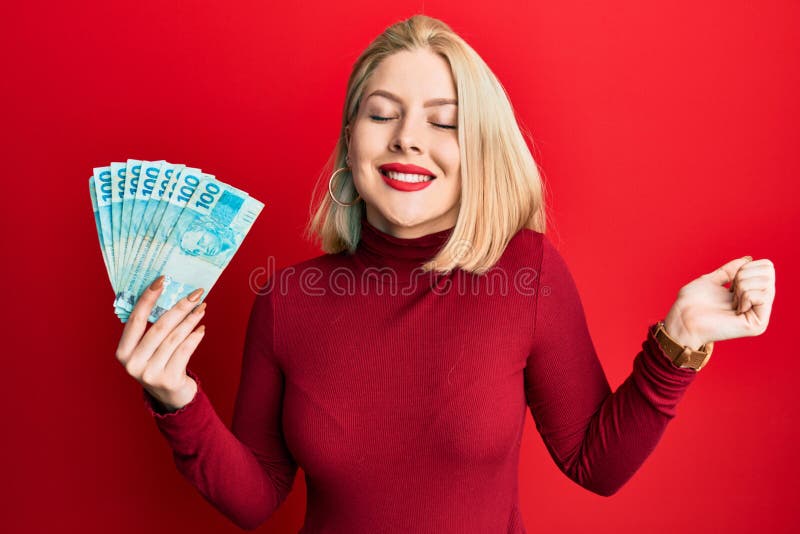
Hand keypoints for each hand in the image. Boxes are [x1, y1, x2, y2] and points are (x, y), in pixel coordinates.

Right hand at [115, 275, 206, 411]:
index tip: (163, 279)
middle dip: (180, 307)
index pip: (135, 319)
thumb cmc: (159, 364)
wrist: (171, 397)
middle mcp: (132, 364)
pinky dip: (194, 337)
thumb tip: (167, 293)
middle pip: (159, 327)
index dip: (148, 298)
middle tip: (196, 293)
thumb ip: (151, 329)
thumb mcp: (147, 349)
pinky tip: (201, 328)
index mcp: (122, 352)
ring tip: (202, 308)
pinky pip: (185, 351)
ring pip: (174, 338)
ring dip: (191, 320)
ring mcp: (149, 374)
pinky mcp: (168, 380)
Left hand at [664, 256, 775, 348]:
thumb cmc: (691, 302)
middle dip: (744, 276)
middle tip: (730, 292)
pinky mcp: (758, 325)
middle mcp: (758, 304)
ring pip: (766, 283)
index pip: (766, 267)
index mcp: (749, 294)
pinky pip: (762, 296)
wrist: (683, 319)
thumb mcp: (711, 280)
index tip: (730, 281)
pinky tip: (736, 309)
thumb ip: (730, 271)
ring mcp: (760, 315)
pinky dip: (745, 296)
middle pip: (768, 273)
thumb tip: (749, 259)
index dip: (746, 267)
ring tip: (732, 302)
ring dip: (742, 287)